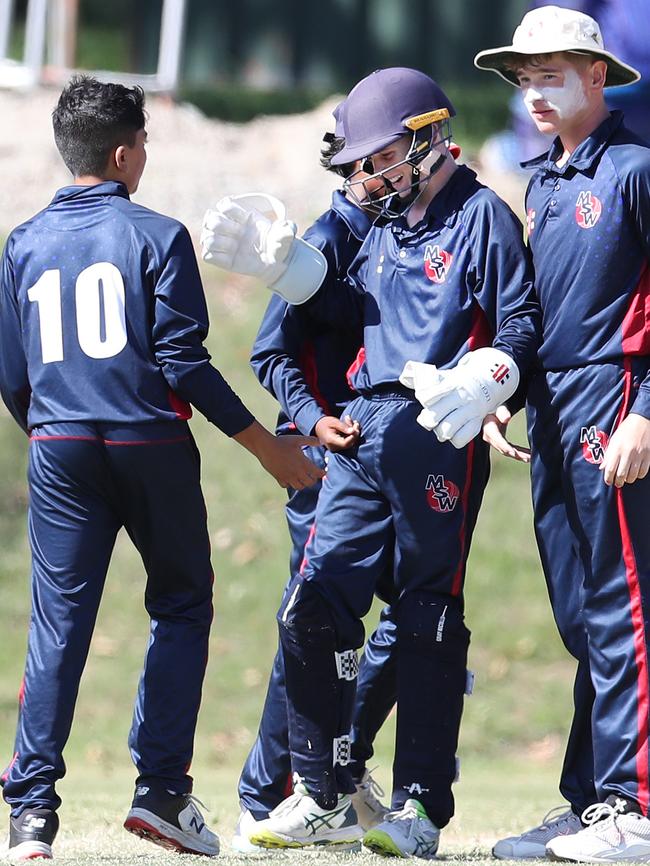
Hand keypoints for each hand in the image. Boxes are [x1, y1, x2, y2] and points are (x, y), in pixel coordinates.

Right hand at [200, 196, 295, 281]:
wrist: (275, 263)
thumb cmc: (278, 245)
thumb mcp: (285, 236)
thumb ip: (286, 230)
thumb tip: (288, 226)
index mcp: (240, 215)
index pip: (225, 204)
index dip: (233, 211)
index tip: (247, 220)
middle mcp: (228, 227)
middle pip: (210, 217)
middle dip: (225, 226)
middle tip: (240, 234)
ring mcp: (223, 242)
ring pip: (206, 237)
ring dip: (220, 242)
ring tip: (235, 247)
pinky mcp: (221, 259)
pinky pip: (207, 256)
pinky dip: (217, 256)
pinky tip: (230, 257)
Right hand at [233, 421, 323, 488]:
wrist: (266, 447)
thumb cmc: (282, 442)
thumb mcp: (298, 440)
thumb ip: (311, 441)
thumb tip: (321, 441)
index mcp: (304, 464)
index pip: (317, 473)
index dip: (322, 473)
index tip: (323, 471)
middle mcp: (297, 473)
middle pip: (310, 483)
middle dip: (313, 479)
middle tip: (313, 475)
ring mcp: (288, 477)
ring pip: (299, 487)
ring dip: (302, 483)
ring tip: (302, 478)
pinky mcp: (279, 478)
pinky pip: (286, 486)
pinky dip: (289, 484)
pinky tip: (289, 478)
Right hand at [315, 415, 360, 451]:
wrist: (318, 427)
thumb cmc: (325, 423)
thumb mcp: (334, 421)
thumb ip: (343, 427)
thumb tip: (353, 431)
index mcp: (331, 441)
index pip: (346, 443)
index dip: (353, 436)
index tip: (356, 425)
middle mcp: (333, 447)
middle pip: (349, 443)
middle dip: (355, 433)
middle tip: (356, 422)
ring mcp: (336, 449)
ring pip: (350, 442)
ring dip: (353, 432)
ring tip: (351, 422)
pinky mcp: (339, 447)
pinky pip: (348, 442)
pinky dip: (351, 434)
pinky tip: (349, 425)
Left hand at [400, 349, 519, 448]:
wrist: (491, 379)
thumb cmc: (460, 380)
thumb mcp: (445, 374)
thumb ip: (425, 377)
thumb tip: (404, 378)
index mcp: (451, 385)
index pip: (429, 396)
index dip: (424, 399)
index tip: (427, 399)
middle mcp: (460, 398)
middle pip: (434, 416)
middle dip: (428, 420)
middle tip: (429, 419)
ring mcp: (470, 411)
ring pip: (447, 430)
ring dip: (440, 431)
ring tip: (440, 428)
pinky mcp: (477, 422)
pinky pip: (463, 437)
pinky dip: (456, 439)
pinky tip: (454, 433)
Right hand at [482, 405, 530, 462]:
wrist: (492, 411)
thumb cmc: (495, 409)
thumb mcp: (498, 408)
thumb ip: (502, 412)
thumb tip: (507, 418)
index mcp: (489, 430)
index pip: (497, 440)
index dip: (505, 447)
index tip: (513, 453)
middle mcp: (491, 438)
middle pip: (503, 449)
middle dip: (515, 454)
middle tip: (527, 457)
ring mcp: (496, 442)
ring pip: (508, 451)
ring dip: (519, 456)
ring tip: (530, 458)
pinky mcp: (502, 443)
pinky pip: (511, 450)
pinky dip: (519, 453)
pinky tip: (528, 455)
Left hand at [600, 413, 649, 487]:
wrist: (642, 421)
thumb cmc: (626, 430)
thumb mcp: (613, 440)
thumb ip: (608, 455)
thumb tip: (602, 467)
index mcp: (617, 449)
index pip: (610, 469)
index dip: (608, 478)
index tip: (608, 481)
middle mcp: (627, 453)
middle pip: (621, 475)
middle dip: (618, 482)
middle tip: (617, 483)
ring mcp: (639, 455)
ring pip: (633, 476)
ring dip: (628, 480)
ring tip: (626, 479)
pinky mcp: (648, 456)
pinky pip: (643, 472)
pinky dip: (639, 475)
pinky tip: (636, 473)